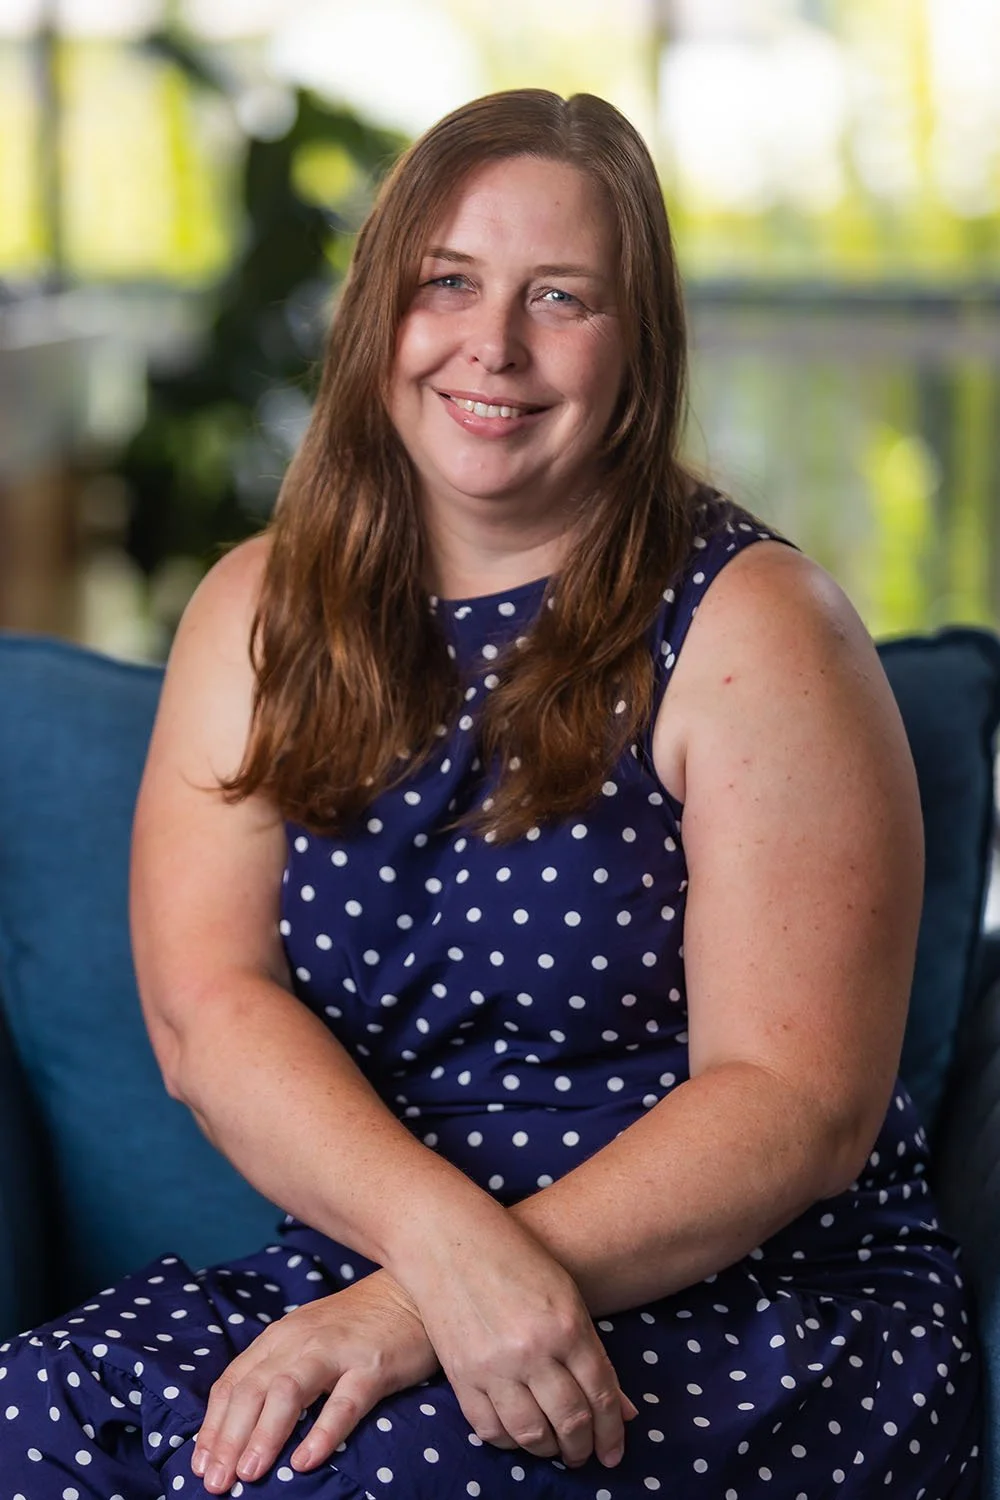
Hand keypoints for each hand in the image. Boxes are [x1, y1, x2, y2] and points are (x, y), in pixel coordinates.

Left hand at [191, 1270, 436, 1493]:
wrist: (411, 1292)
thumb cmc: (355, 1326)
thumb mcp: (306, 1341)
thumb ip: (277, 1373)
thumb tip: (240, 1430)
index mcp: (280, 1337)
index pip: (233, 1383)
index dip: (212, 1427)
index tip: (199, 1466)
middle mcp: (301, 1340)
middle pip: (252, 1390)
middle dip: (228, 1439)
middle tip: (214, 1483)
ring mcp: (337, 1351)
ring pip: (288, 1391)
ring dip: (264, 1434)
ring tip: (249, 1474)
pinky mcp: (373, 1365)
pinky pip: (345, 1402)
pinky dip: (322, 1432)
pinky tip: (306, 1461)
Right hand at [402, 1214, 637, 1470]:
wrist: (446, 1238)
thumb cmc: (513, 1256)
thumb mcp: (564, 1293)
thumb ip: (592, 1351)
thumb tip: (623, 1410)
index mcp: (566, 1324)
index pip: (600, 1394)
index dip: (611, 1431)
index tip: (613, 1452)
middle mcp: (533, 1350)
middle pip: (569, 1420)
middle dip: (582, 1447)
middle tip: (585, 1455)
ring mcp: (494, 1366)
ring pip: (530, 1434)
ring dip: (548, 1450)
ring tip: (554, 1448)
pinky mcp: (460, 1375)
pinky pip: (488, 1428)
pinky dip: (508, 1442)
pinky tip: (518, 1437)